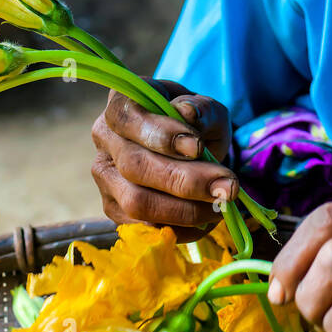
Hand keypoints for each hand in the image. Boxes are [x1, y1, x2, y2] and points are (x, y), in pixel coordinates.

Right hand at [91, 79, 236, 241]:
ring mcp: (105, 175)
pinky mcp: (113, 207)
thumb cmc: (196, 124)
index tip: (197, 147)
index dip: (160, 135)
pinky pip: (142, 226)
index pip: (128, 117)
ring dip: (184, 209)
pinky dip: (179, 228)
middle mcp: (105, 138)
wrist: (190, 148)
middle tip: (227, 186)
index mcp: (122, 103)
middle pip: (134, 166)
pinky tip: (206, 220)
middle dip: (184, 180)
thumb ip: (202, 110)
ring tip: (220, 204)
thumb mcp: (207, 109)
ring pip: (136, 201)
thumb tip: (188, 114)